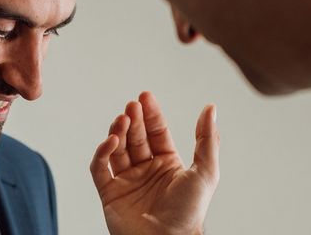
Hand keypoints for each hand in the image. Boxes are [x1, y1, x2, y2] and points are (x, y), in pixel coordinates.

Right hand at [91, 92, 218, 234]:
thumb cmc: (188, 213)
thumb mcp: (205, 172)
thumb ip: (206, 140)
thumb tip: (210, 109)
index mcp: (167, 165)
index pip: (155, 132)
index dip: (150, 114)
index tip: (145, 97)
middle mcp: (145, 170)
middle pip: (135, 137)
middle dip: (132, 119)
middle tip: (132, 106)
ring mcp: (126, 180)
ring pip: (116, 148)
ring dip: (118, 131)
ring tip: (122, 119)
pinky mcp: (109, 192)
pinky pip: (100, 167)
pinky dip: (102, 152)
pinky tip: (112, 141)